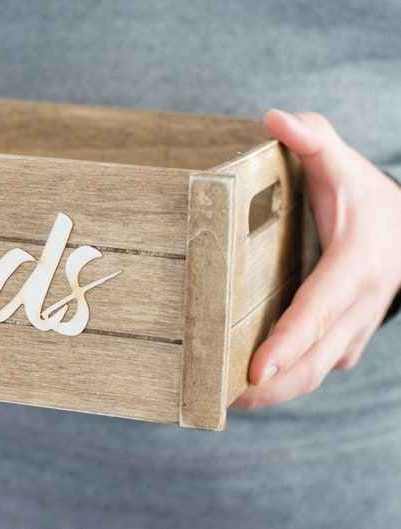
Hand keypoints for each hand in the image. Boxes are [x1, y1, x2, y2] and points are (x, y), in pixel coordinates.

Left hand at [232, 109, 400, 408]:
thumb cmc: (363, 197)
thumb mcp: (340, 162)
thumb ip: (313, 138)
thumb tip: (275, 118)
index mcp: (358, 262)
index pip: (319, 308)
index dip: (289, 341)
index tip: (256, 370)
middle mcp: (362, 302)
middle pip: (316, 356)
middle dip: (273, 385)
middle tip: (222, 398)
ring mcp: (358, 326)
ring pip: (319, 371)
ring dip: (278, 392)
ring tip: (227, 401)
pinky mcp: (348, 339)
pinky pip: (319, 368)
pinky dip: (289, 381)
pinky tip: (252, 387)